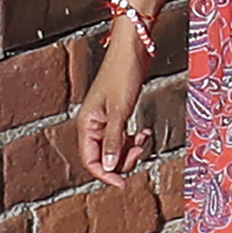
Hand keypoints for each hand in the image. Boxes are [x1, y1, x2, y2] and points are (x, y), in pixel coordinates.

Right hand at [76, 39, 150, 187]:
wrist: (132, 50)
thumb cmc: (122, 75)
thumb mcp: (120, 110)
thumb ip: (114, 140)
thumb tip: (109, 167)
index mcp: (87, 123)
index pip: (90, 159)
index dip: (105, 174)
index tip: (122, 182)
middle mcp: (93, 123)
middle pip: (104, 156)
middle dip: (122, 159)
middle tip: (140, 151)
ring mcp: (105, 119)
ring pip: (115, 148)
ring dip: (130, 149)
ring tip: (143, 139)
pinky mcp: (117, 113)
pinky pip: (122, 136)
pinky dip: (134, 138)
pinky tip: (144, 132)